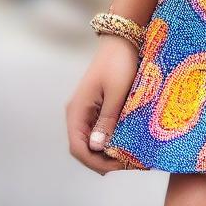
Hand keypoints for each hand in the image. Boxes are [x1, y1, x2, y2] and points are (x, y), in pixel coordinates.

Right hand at [64, 35, 140, 174]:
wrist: (121, 40)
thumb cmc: (118, 63)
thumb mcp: (116, 93)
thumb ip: (107, 120)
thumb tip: (98, 147)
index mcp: (76, 111)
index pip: (78, 148)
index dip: (96, 162)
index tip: (119, 165)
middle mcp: (77, 113)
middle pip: (84, 148)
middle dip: (103, 160)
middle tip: (127, 163)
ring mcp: (86, 111)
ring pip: (91, 141)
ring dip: (106, 151)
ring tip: (128, 155)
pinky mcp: (96, 107)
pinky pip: (98, 130)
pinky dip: (109, 139)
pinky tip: (125, 141)